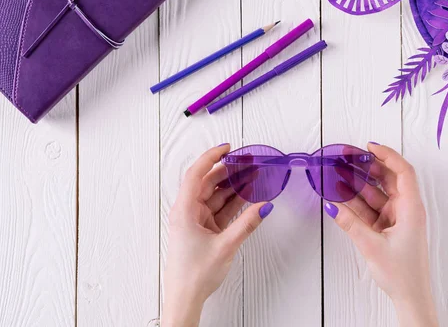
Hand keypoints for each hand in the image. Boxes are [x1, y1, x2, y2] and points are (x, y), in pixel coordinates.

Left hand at [162, 144, 272, 326]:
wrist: (185, 298)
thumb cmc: (194, 275)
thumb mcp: (225, 246)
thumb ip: (247, 224)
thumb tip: (264, 207)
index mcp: (184, 211)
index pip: (196, 174)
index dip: (211, 157)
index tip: (227, 148)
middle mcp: (188, 212)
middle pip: (208, 183)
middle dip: (228, 171)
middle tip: (248, 162)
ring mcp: (196, 221)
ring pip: (216, 196)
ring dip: (233, 187)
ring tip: (252, 176)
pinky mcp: (204, 230)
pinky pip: (220, 210)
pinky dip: (233, 203)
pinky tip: (248, 196)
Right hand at [324, 143, 437, 326]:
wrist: (410, 296)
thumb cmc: (403, 273)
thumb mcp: (372, 246)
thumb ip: (351, 224)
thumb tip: (333, 206)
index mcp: (411, 209)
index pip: (403, 172)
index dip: (388, 155)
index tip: (369, 147)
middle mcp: (405, 209)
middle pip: (387, 179)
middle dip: (367, 167)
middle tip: (347, 157)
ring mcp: (396, 218)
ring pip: (376, 194)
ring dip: (358, 185)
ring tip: (338, 173)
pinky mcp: (387, 227)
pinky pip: (370, 208)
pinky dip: (356, 202)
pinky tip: (340, 196)